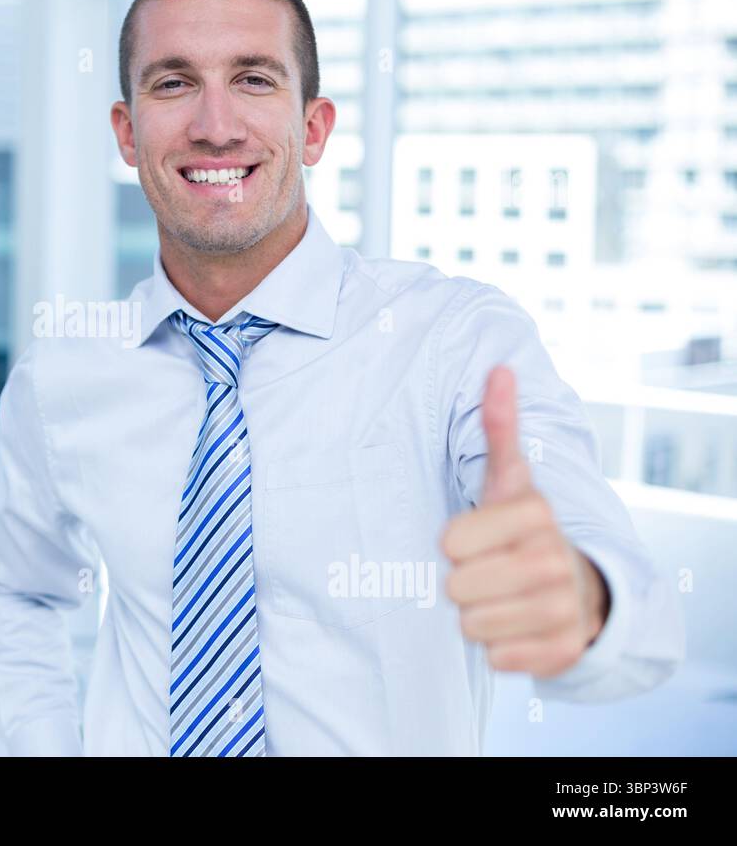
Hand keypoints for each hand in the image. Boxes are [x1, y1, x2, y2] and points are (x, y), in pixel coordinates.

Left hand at [441, 365, 609, 677]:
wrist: (577, 585)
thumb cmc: (522, 527)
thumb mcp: (509, 477)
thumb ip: (498, 427)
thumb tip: (498, 369)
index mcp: (536, 514)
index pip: (450, 543)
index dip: (455, 544)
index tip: (479, 537)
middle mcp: (555, 560)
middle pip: (457, 588)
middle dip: (464, 582)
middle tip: (490, 570)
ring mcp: (563, 610)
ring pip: (472, 626)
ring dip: (478, 615)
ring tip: (501, 596)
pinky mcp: (563, 653)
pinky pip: (496, 658)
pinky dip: (499, 647)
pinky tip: (517, 625)